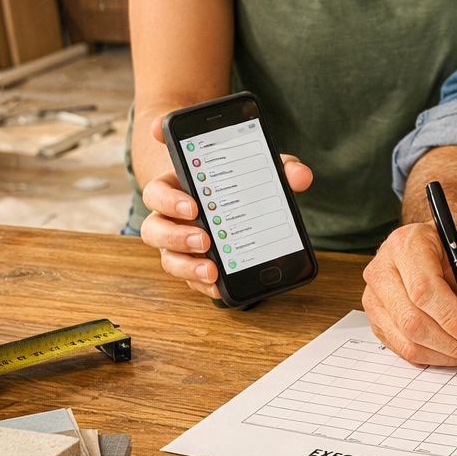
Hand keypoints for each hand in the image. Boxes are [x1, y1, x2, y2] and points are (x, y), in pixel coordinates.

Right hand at [139, 119, 311, 297]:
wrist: (240, 208)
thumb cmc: (241, 183)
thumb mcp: (261, 170)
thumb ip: (280, 168)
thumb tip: (301, 176)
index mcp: (179, 188)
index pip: (159, 189)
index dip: (166, 197)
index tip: (192, 204)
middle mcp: (171, 218)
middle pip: (155, 228)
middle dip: (177, 235)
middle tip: (206, 239)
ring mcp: (179, 244)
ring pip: (167, 258)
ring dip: (187, 265)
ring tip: (212, 270)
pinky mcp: (192, 265)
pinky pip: (189, 278)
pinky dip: (202, 284)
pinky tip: (220, 287)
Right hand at [362, 222, 456, 365]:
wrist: (445, 253)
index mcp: (410, 243)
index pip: (423, 289)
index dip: (452, 318)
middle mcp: (384, 268)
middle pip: (411, 319)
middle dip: (450, 342)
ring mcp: (376, 296)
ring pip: (406, 340)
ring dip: (443, 354)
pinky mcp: (377, 318)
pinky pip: (402, 349)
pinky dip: (432, 357)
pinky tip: (452, 349)